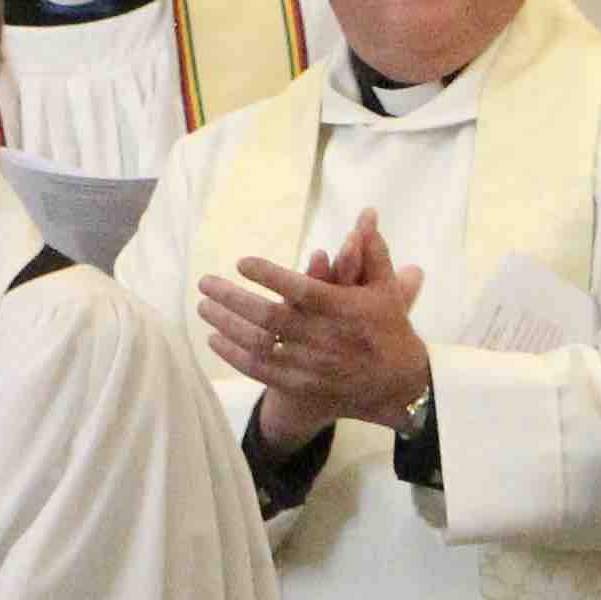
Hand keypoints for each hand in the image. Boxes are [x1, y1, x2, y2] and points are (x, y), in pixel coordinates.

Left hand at [197, 208, 431, 454]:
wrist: (396, 385)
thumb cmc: (388, 328)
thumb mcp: (386, 288)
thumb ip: (372, 252)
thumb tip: (367, 214)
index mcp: (342, 310)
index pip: (301, 290)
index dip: (270, 276)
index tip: (242, 262)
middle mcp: (323, 338)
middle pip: (269, 318)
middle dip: (233, 299)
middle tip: (205, 283)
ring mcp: (309, 365)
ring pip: (259, 345)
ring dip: (227, 325)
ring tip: (203, 307)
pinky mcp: (299, 384)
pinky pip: (260, 370)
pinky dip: (234, 355)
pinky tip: (214, 339)